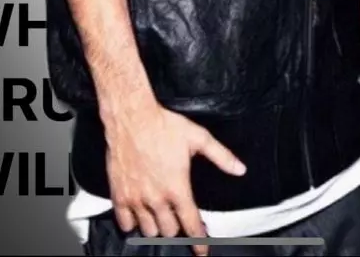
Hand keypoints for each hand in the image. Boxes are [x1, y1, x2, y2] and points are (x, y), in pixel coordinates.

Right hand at [104, 88, 245, 256]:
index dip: (199, 241)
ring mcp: (136, 198)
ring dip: (155, 226)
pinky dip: (131, 222)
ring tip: (159, 214)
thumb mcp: (198, 137)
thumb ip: (221, 156)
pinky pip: (124, 222)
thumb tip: (240, 169)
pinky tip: (137, 214)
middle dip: (176, 226)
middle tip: (177, 215)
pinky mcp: (119, 194)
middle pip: (169, 230)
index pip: (191, 224)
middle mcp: (157, 198)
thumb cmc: (164, 125)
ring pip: (148, 230)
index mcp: (177, 188)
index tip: (202, 251)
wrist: (132, 117)